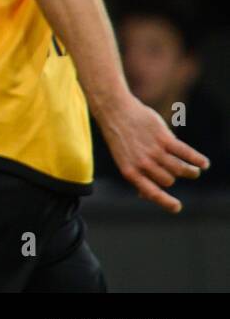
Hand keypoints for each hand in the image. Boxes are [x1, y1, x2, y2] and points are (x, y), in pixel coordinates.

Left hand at [98, 96, 209, 212]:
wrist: (115, 112)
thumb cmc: (121, 138)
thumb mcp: (123, 159)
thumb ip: (135, 177)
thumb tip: (144, 195)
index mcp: (130, 172)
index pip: (151, 193)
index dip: (166, 202)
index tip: (177, 207)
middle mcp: (142, 164)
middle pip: (169, 180)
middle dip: (174, 178)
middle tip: (180, 172)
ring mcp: (153, 151)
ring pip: (179, 170)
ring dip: (191, 171)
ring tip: (194, 170)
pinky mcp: (163, 138)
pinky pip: (185, 153)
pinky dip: (197, 160)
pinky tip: (204, 163)